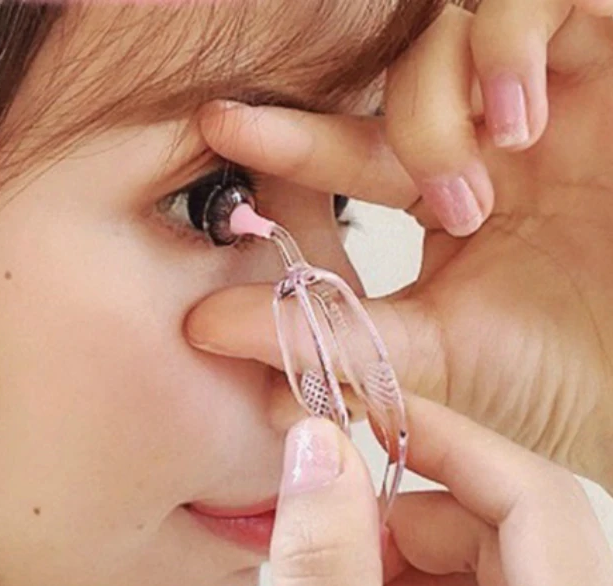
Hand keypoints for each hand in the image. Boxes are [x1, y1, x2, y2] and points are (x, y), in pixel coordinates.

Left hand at [189, 6, 612, 489]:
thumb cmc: (551, 379)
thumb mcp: (427, 355)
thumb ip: (322, 332)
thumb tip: (201, 325)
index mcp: (445, 191)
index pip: (351, 146)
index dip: (286, 137)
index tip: (222, 129)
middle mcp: (493, 134)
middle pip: (404, 74)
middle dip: (398, 120)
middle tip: (427, 187)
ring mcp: (555, 94)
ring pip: (460, 27)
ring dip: (445, 95)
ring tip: (479, 180)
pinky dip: (514, 38)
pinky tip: (518, 119)